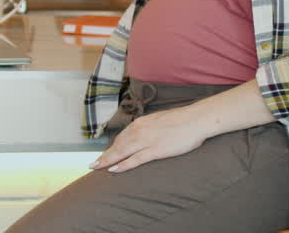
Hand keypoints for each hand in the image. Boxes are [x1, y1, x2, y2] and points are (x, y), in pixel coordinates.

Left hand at [91, 104, 211, 172]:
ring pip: (122, 152)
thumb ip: (149, 128)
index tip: (103, 154)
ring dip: (108, 160)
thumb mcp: (159, 121)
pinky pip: (135, 159)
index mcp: (140, 123)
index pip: (121, 137)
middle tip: (93, 164)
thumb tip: (144, 135)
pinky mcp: (155, 150)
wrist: (195, 119)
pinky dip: (123, 165)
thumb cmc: (181, 121)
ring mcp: (147, 140)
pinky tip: (114, 169)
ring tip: (97, 168)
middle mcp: (139, 131)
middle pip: (117, 145)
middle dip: (104, 155)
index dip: (111, 147)